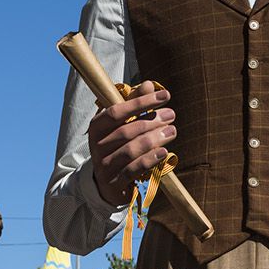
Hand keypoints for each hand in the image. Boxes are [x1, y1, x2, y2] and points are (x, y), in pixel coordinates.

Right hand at [87, 82, 175, 205]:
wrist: (106, 184)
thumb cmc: (118, 147)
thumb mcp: (123, 125)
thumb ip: (134, 104)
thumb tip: (149, 84)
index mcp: (97, 128)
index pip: (116, 111)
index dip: (140, 102)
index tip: (165, 95)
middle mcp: (97, 146)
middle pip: (126, 131)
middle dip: (151, 121)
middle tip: (171, 114)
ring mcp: (104, 166)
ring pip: (130, 150)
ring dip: (154, 139)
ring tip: (172, 131)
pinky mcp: (113, 184)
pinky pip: (133, 170)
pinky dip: (150, 160)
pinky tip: (164, 152)